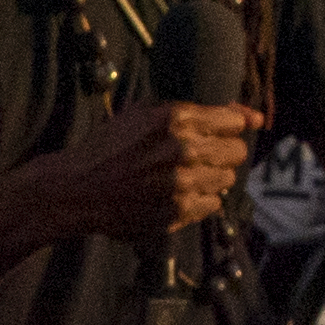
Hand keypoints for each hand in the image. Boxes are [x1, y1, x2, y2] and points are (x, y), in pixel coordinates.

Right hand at [69, 91, 259, 242]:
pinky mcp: (178, 212)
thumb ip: (195, 111)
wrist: (76, 190)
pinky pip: (212, 205)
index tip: (234, 130)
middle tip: (199, 157)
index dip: (235, 125)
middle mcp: (184, 150)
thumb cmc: (108, 148)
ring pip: (227, 180)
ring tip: (184, 178)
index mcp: (176, 120)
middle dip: (223, 152)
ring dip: (211, 178)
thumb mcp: (143, 113)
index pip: (235, 122)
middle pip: (237, 152)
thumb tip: (248, 116)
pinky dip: (200, 200)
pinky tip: (178, 195)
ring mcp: (182, 184)